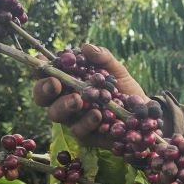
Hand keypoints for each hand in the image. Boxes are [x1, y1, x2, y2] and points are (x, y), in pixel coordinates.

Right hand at [32, 44, 148, 146]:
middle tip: (55, 84)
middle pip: (42, 97)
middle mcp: (64, 100)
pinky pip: (78, 130)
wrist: (144, 114)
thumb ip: (103, 58)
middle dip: (44, 89)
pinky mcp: (85, 136)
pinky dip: (86, 122)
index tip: (41, 62)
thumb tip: (86, 48)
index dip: (38, 68)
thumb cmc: (124, 90)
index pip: (44, 74)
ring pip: (56, 114)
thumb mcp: (117, 71)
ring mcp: (73, 119)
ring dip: (64, 105)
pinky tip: (97, 114)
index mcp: (67, 82)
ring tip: (78, 100)